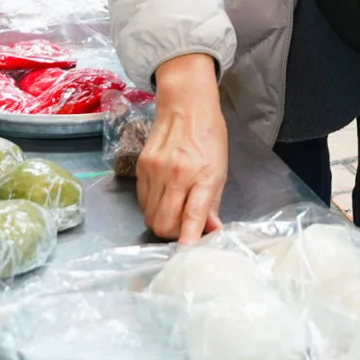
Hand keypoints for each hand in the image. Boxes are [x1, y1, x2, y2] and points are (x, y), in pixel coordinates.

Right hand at [136, 54, 227, 242]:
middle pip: (163, 224)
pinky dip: (153, 206)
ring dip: (162, 220)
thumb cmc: (208, 137)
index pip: (191, 215)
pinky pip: (143, 201)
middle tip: (183, 227)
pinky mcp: (140, 167)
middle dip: (173, 233)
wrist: (185, 105)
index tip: (185, 254)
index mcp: (201, 175)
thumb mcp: (220, 169)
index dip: (187, 238)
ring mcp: (154, 171)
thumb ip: (212, 203)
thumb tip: (212, 231)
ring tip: (175, 208)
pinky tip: (164, 196)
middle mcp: (175, 175)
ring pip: (150, 216)